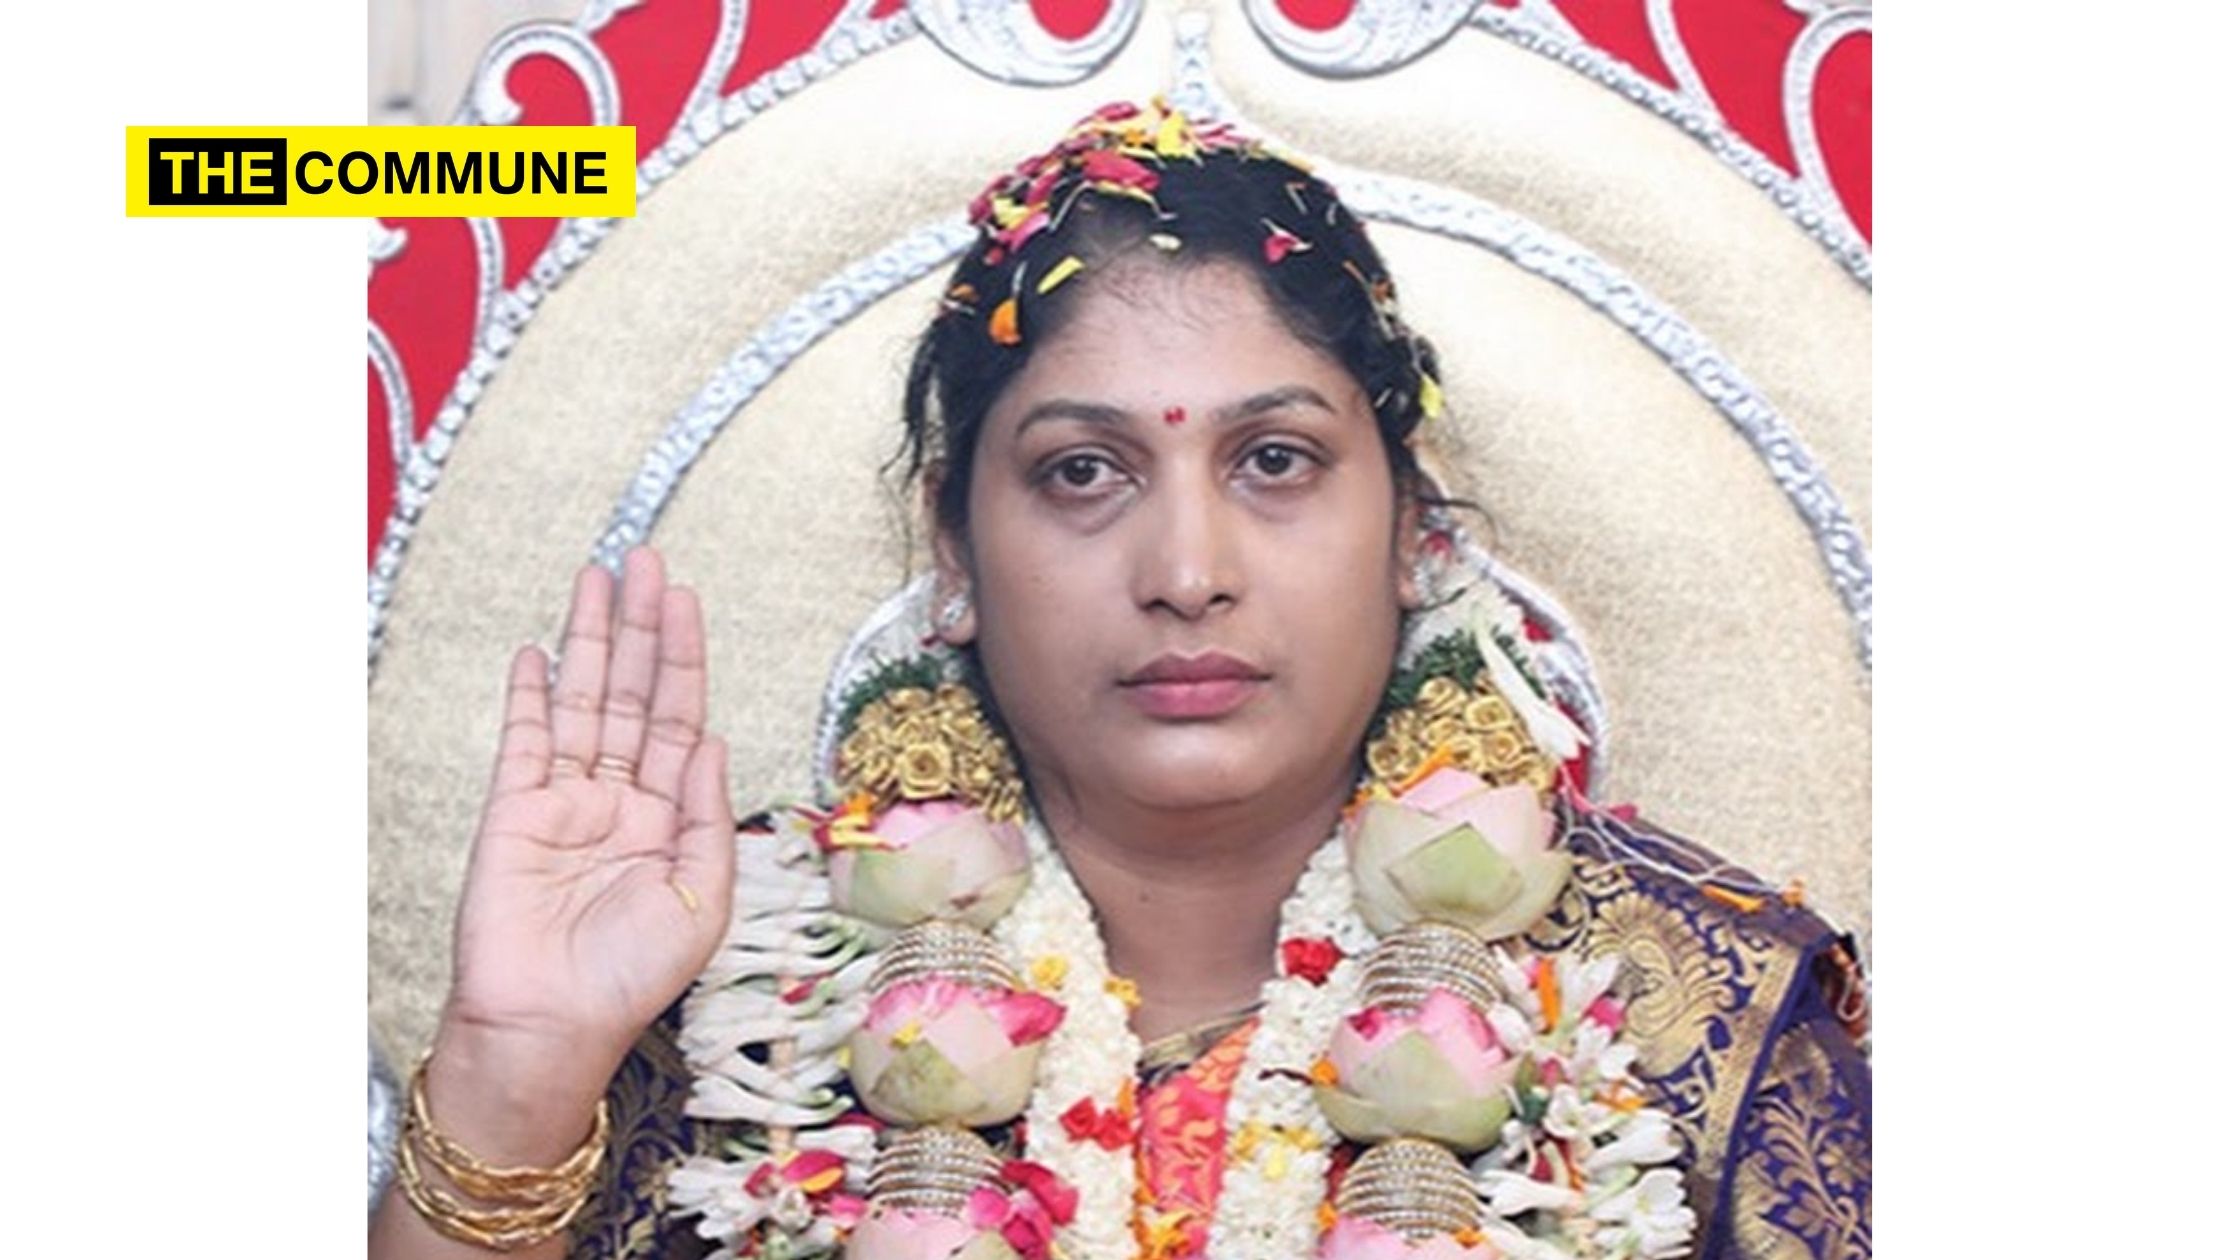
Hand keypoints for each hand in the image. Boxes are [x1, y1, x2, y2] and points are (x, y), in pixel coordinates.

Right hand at [441, 546, 734, 1088]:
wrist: (550, 1026)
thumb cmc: (630, 979)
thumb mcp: (701, 899)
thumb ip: (708, 814)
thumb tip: (714, 738)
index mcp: (670, 819)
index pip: (681, 720)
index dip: (684, 659)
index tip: (686, 602)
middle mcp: (619, 800)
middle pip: (634, 694)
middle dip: (640, 628)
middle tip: (646, 562)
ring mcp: (563, 801)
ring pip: (583, 702)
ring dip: (591, 640)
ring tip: (599, 579)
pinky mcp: (512, 811)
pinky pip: (525, 739)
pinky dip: (533, 693)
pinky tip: (542, 651)